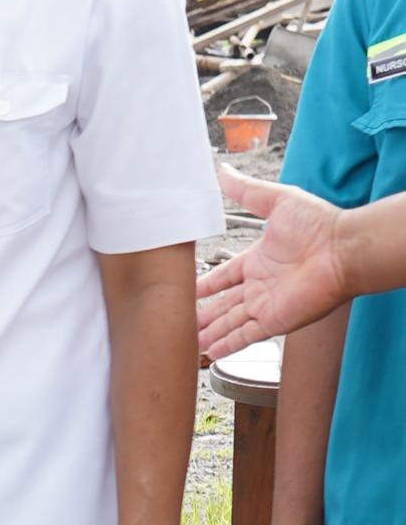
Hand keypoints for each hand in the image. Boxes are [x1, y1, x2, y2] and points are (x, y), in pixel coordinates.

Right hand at [197, 179, 350, 360]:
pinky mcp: (274, 321)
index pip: (224, 276)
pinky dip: (228, 345)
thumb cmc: (317, 223)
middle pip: (225, 303)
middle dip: (204, 314)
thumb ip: (246, 191)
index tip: (188, 290)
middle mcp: (260, 285)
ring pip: (230, 322)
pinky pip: (245, 336)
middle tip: (181, 322)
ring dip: (210, 333)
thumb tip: (222, 171)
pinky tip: (211, 353)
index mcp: (258, 260)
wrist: (343, 250)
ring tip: (189, 341)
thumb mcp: (276, 200)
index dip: (207, 284)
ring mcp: (266, 304)